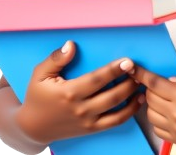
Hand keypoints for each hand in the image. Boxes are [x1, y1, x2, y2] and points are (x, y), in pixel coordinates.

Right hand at [17, 41, 142, 143]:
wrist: (33, 127)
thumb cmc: (37, 97)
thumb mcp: (40, 74)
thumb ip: (56, 59)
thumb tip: (71, 45)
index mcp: (69, 93)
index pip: (97, 80)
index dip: (114, 70)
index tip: (128, 61)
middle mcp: (81, 109)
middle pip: (112, 96)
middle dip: (128, 82)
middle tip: (140, 70)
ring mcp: (88, 121)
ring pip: (117, 111)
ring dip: (132, 97)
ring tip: (142, 83)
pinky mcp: (92, 129)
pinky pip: (115, 122)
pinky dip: (130, 112)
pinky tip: (138, 100)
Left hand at [129, 65, 175, 147]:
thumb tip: (168, 80)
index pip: (155, 83)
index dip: (141, 74)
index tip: (132, 68)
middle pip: (150, 98)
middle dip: (149, 88)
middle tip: (157, 82)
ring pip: (151, 114)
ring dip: (152, 103)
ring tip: (162, 96)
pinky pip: (158, 129)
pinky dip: (157, 119)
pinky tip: (167, 111)